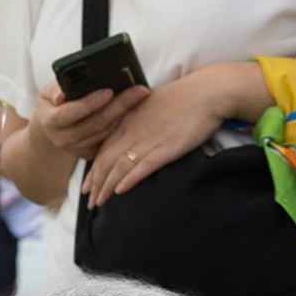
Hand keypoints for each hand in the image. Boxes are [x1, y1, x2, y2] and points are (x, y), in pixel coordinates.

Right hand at [31, 80, 146, 168]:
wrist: (54, 126)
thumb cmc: (55, 102)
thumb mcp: (49, 92)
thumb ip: (54, 90)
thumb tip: (61, 95)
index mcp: (51, 121)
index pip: (70, 113)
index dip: (90, 103)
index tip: (108, 91)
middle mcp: (63, 139)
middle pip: (96, 123)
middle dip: (119, 105)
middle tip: (139, 90)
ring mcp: (78, 149)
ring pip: (106, 132)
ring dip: (125, 114)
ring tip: (141, 96)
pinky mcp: (90, 154)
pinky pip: (110, 139)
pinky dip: (123, 125)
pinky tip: (136, 111)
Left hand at [82, 67, 242, 205]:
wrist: (208, 92)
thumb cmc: (183, 97)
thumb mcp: (151, 106)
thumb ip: (137, 121)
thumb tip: (131, 136)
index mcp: (129, 120)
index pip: (103, 149)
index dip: (93, 170)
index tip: (87, 185)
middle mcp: (134, 130)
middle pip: (106, 160)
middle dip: (95, 183)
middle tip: (89, 201)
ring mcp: (150, 139)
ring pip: (120, 166)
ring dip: (107, 186)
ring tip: (99, 203)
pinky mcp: (168, 147)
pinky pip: (144, 165)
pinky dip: (130, 179)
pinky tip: (120, 191)